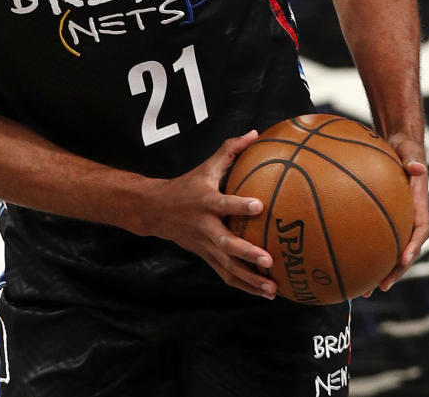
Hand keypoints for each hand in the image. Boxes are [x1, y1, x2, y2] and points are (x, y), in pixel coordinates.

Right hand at [142, 131, 278, 298]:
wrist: (155, 210)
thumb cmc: (187, 186)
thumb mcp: (205, 167)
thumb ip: (230, 151)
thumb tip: (255, 134)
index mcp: (206, 202)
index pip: (224, 203)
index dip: (240, 205)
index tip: (259, 205)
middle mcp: (206, 227)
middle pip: (226, 244)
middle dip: (247, 254)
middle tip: (268, 260)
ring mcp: (205, 246)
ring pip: (228, 267)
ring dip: (250, 280)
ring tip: (272, 288)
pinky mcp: (206, 257)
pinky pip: (226, 275)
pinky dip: (245, 286)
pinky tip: (265, 293)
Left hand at [372, 134, 428, 292]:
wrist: (399, 146)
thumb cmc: (404, 148)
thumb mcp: (409, 150)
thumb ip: (412, 159)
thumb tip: (418, 166)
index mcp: (420, 204)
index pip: (421, 229)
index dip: (413, 246)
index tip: (404, 259)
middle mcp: (412, 217)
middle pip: (407, 250)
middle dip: (396, 270)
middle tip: (382, 286)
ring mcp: (400, 220)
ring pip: (393, 251)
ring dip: (382, 270)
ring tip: (365, 289)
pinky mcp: (386, 219)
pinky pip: (378, 240)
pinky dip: (368, 253)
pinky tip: (350, 265)